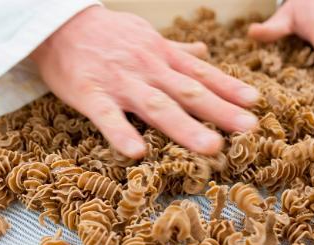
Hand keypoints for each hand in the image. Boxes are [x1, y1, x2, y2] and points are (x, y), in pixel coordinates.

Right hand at [31, 6, 260, 158]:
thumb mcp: (145, 36)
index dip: (229, 88)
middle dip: (220, 111)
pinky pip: (107, 117)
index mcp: (161, 57)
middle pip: (189, 92)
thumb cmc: (105, 33)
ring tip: (211, 147)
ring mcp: (120, 83)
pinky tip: (137, 153)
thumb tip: (203, 52)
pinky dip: (122, 134)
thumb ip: (175, 50)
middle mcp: (147, 70)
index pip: (201, 74)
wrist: (58, 24)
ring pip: (157, 106)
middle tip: (248, 129)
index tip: (255, 103)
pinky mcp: (90, 95)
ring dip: (185, 127)